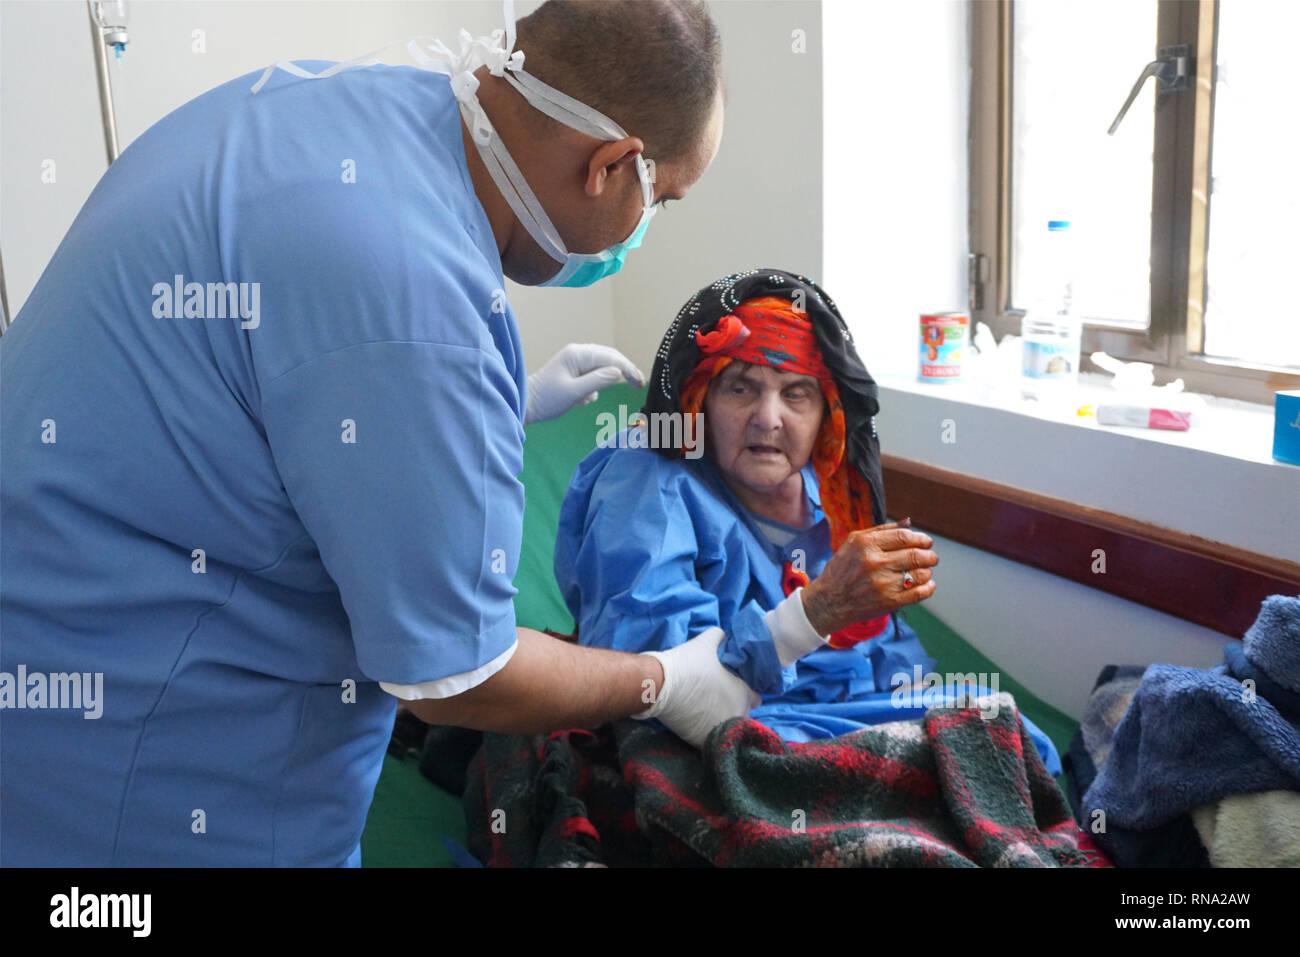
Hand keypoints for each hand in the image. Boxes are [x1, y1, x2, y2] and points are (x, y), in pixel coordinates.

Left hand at [525, 343, 644, 424]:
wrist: (525, 404)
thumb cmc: (547, 399)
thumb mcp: (575, 392)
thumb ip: (598, 381)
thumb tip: (618, 373)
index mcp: (578, 354)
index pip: (612, 358)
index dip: (629, 370)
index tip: (640, 384)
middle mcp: (578, 353)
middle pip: (610, 358)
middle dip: (624, 372)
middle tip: (639, 385)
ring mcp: (575, 362)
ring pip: (602, 367)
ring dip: (604, 382)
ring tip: (594, 399)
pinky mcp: (573, 372)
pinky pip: (592, 376)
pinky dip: (593, 388)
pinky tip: (582, 400)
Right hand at [636, 628, 761, 748]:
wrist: (660, 685)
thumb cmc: (688, 664)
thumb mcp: (707, 642)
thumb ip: (721, 637)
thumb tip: (725, 637)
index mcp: (745, 694)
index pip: (756, 698)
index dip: (747, 692)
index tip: (736, 688)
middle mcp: (738, 715)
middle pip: (742, 714)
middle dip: (735, 707)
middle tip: (719, 698)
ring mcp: (722, 731)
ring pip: (728, 728)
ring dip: (722, 721)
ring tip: (707, 711)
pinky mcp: (705, 742)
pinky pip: (712, 739)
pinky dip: (708, 732)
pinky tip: (697, 721)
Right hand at [801, 522, 938, 634]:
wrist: (829, 601)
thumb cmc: (842, 569)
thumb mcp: (854, 542)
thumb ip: (881, 530)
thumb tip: (909, 522)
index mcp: (866, 544)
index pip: (904, 537)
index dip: (921, 539)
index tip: (926, 542)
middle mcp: (875, 562)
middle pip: (916, 555)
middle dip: (929, 555)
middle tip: (931, 556)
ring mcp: (883, 584)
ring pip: (920, 574)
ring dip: (927, 571)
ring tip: (924, 570)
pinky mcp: (889, 602)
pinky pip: (919, 593)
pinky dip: (928, 588)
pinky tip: (927, 584)